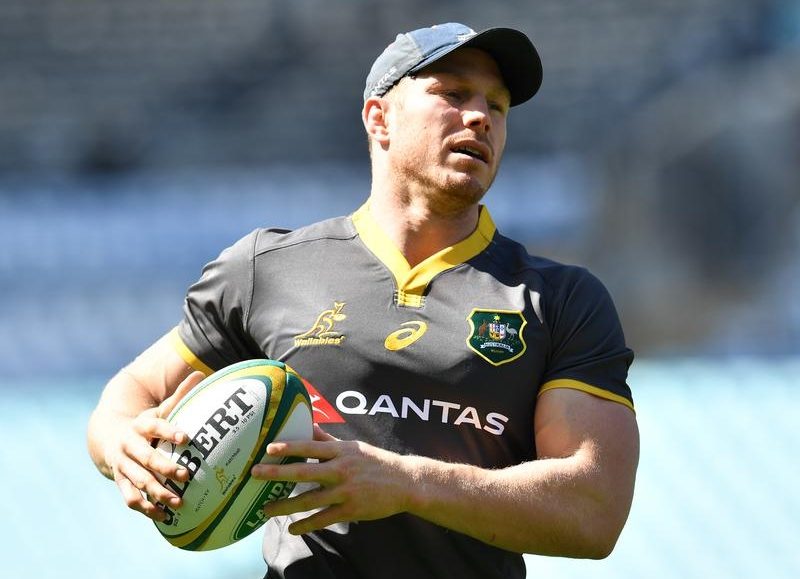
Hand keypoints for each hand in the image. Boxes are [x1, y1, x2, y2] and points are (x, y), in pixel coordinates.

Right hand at [107, 371, 204, 520]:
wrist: (107, 437)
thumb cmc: (144, 424)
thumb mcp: (158, 409)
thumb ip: (179, 396)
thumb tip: (200, 374)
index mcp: (139, 425)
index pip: (154, 426)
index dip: (169, 431)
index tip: (186, 437)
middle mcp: (128, 446)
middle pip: (146, 457)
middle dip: (165, 467)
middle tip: (186, 476)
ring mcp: (122, 465)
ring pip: (138, 481)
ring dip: (157, 492)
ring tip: (179, 502)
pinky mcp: (120, 481)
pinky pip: (130, 498)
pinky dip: (146, 508)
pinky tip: (165, 516)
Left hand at [251, 425, 414, 534]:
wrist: (404, 482)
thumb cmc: (376, 462)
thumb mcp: (354, 447)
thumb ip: (329, 440)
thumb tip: (309, 425)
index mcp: (342, 452)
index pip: (310, 447)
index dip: (289, 447)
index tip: (269, 448)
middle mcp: (341, 470)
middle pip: (304, 471)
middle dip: (277, 473)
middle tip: (255, 473)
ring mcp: (346, 491)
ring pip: (309, 500)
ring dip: (285, 505)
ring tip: (266, 509)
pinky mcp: (351, 510)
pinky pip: (323, 518)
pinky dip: (306, 524)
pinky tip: (292, 528)